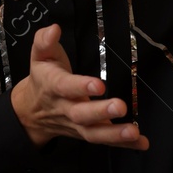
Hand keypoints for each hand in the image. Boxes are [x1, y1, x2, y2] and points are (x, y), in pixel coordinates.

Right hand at [10, 24, 148, 149]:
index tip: (99, 85)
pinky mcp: (87, 133)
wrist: (31, 110)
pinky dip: (123, 144)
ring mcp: (77, 124)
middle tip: (121, 106)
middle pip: (81, 114)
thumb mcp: (39, 56)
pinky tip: (141, 142)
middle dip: (101, 112)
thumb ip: (45, 41)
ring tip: (133, 132)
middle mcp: (65, 108)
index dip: (81, 86)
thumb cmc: (42, 78)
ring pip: (93, 133)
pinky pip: (105, 141)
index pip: (66, 87)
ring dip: (114, 134)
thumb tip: (54, 29)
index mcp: (53, 86)